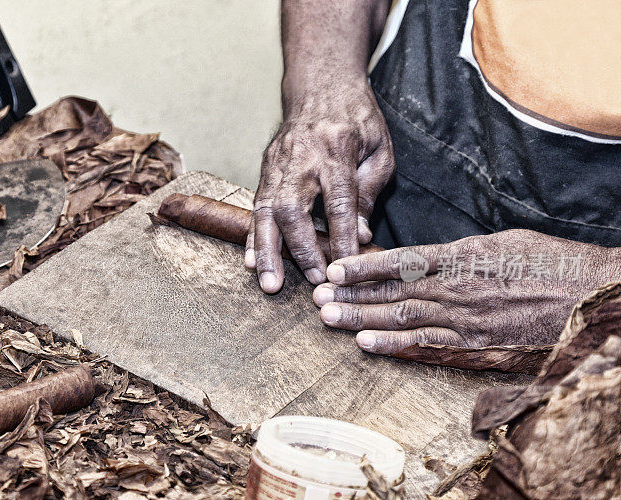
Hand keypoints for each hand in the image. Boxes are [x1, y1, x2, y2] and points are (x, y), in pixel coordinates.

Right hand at [245, 81, 394, 292]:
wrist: (320, 85)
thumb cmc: (357, 119)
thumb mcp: (379, 149)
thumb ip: (369, 191)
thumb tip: (359, 236)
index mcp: (336, 148)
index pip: (338, 200)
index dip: (341, 236)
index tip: (346, 266)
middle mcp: (300, 157)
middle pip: (293, 208)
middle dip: (300, 249)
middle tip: (314, 280)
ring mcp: (277, 163)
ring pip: (267, 211)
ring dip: (267, 250)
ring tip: (269, 282)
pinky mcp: (265, 169)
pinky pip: (256, 207)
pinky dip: (253, 236)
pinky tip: (251, 261)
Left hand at [312, 229, 620, 352]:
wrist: (596, 298)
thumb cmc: (553, 264)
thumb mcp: (505, 242)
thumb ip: (462, 252)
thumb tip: (430, 256)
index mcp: (464, 257)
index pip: (401, 261)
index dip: (363, 267)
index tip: (334, 269)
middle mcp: (459, 289)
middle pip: (393, 293)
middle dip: (350, 296)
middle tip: (316, 299)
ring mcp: (467, 322)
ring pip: (403, 320)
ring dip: (361, 320)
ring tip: (328, 319)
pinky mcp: (479, 349)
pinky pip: (429, 348)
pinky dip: (396, 347)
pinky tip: (367, 345)